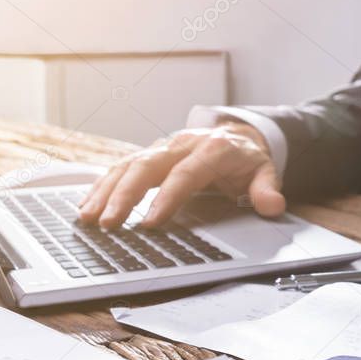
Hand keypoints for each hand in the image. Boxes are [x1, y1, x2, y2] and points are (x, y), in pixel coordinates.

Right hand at [78, 122, 284, 228]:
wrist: (239, 136)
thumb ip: (267, 189)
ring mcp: (162, 148)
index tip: (150, 221)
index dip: (167, 196)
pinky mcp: (150, 155)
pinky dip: (102, 185)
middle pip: (147, 165)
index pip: (185, 173)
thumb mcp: (266, 172)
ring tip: (89, 218)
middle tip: (109, 223)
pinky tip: (88, 205)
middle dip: (125, 195)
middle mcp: (182, 144)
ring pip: (128, 165)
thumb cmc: (248, 160)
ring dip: (106, 191)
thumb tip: (273, 206)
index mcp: (212, 149)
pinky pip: (121, 167)